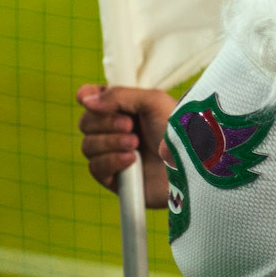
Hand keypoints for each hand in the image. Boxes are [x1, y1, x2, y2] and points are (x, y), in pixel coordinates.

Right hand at [77, 85, 175, 205]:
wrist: (191, 166)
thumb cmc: (178, 131)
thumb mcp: (152, 102)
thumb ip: (117, 96)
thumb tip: (84, 100)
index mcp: (125, 109)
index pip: (93, 99)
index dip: (88, 98)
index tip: (89, 98)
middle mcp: (117, 131)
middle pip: (85, 123)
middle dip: (105, 123)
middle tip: (130, 126)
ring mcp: (114, 156)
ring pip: (87, 146)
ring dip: (110, 143)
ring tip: (135, 145)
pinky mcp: (116, 180)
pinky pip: (95, 168)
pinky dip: (112, 161)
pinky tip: (132, 161)